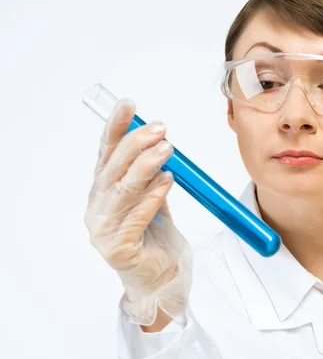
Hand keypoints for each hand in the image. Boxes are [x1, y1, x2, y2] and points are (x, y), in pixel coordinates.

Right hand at [84, 99, 190, 325]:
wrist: (162, 275)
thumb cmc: (156, 233)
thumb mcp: (152, 195)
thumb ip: (150, 173)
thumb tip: (160, 142)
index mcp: (103, 191)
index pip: (106, 153)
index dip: (115, 128)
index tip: (128, 105)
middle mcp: (98, 207)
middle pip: (113, 168)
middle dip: (136, 143)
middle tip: (160, 128)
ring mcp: (104, 229)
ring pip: (124, 190)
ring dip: (146, 165)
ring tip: (167, 149)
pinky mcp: (118, 248)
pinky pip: (137, 216)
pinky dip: (153, 196)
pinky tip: (167, 181)